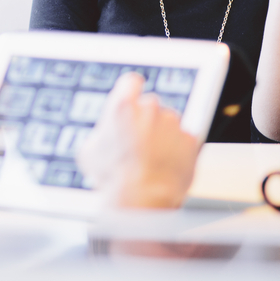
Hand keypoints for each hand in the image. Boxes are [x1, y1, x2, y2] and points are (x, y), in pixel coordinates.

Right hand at [77, 73, 199, 208]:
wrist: (143, 198)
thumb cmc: (115, 178)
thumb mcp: (90, 153)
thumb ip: (100, 135)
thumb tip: (103, 136)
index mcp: (123, 107)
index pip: (131, 82)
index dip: (131, 90)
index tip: (132, 96)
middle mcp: (150, 109)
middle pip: (150, 106)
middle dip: (146, 121)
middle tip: (139, 144)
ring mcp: (172, 124)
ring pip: (168, 124)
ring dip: (163, 136)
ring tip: (152, 159)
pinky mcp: (189, 139)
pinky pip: (184, 140)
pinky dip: (178, 150)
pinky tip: (166, 165)